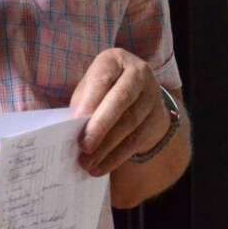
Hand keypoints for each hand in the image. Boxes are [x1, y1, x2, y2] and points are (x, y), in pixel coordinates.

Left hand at [70, 49, 167, 176]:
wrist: (141, 97)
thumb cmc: (104, 93)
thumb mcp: (90, 89)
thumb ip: (82, 103)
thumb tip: (69, 128)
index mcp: (115, 60)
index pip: (104, 77)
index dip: (91, 99)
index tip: (76, 120)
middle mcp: (139, 73)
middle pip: (122, 98)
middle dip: (102, 124)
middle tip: (84, 146)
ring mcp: (152, 95)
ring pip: (131, 122)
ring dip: (107, 146)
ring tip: (87, 163)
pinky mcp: (158, 118)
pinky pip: (137, 139)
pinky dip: (117, 156)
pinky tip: (100, 167)